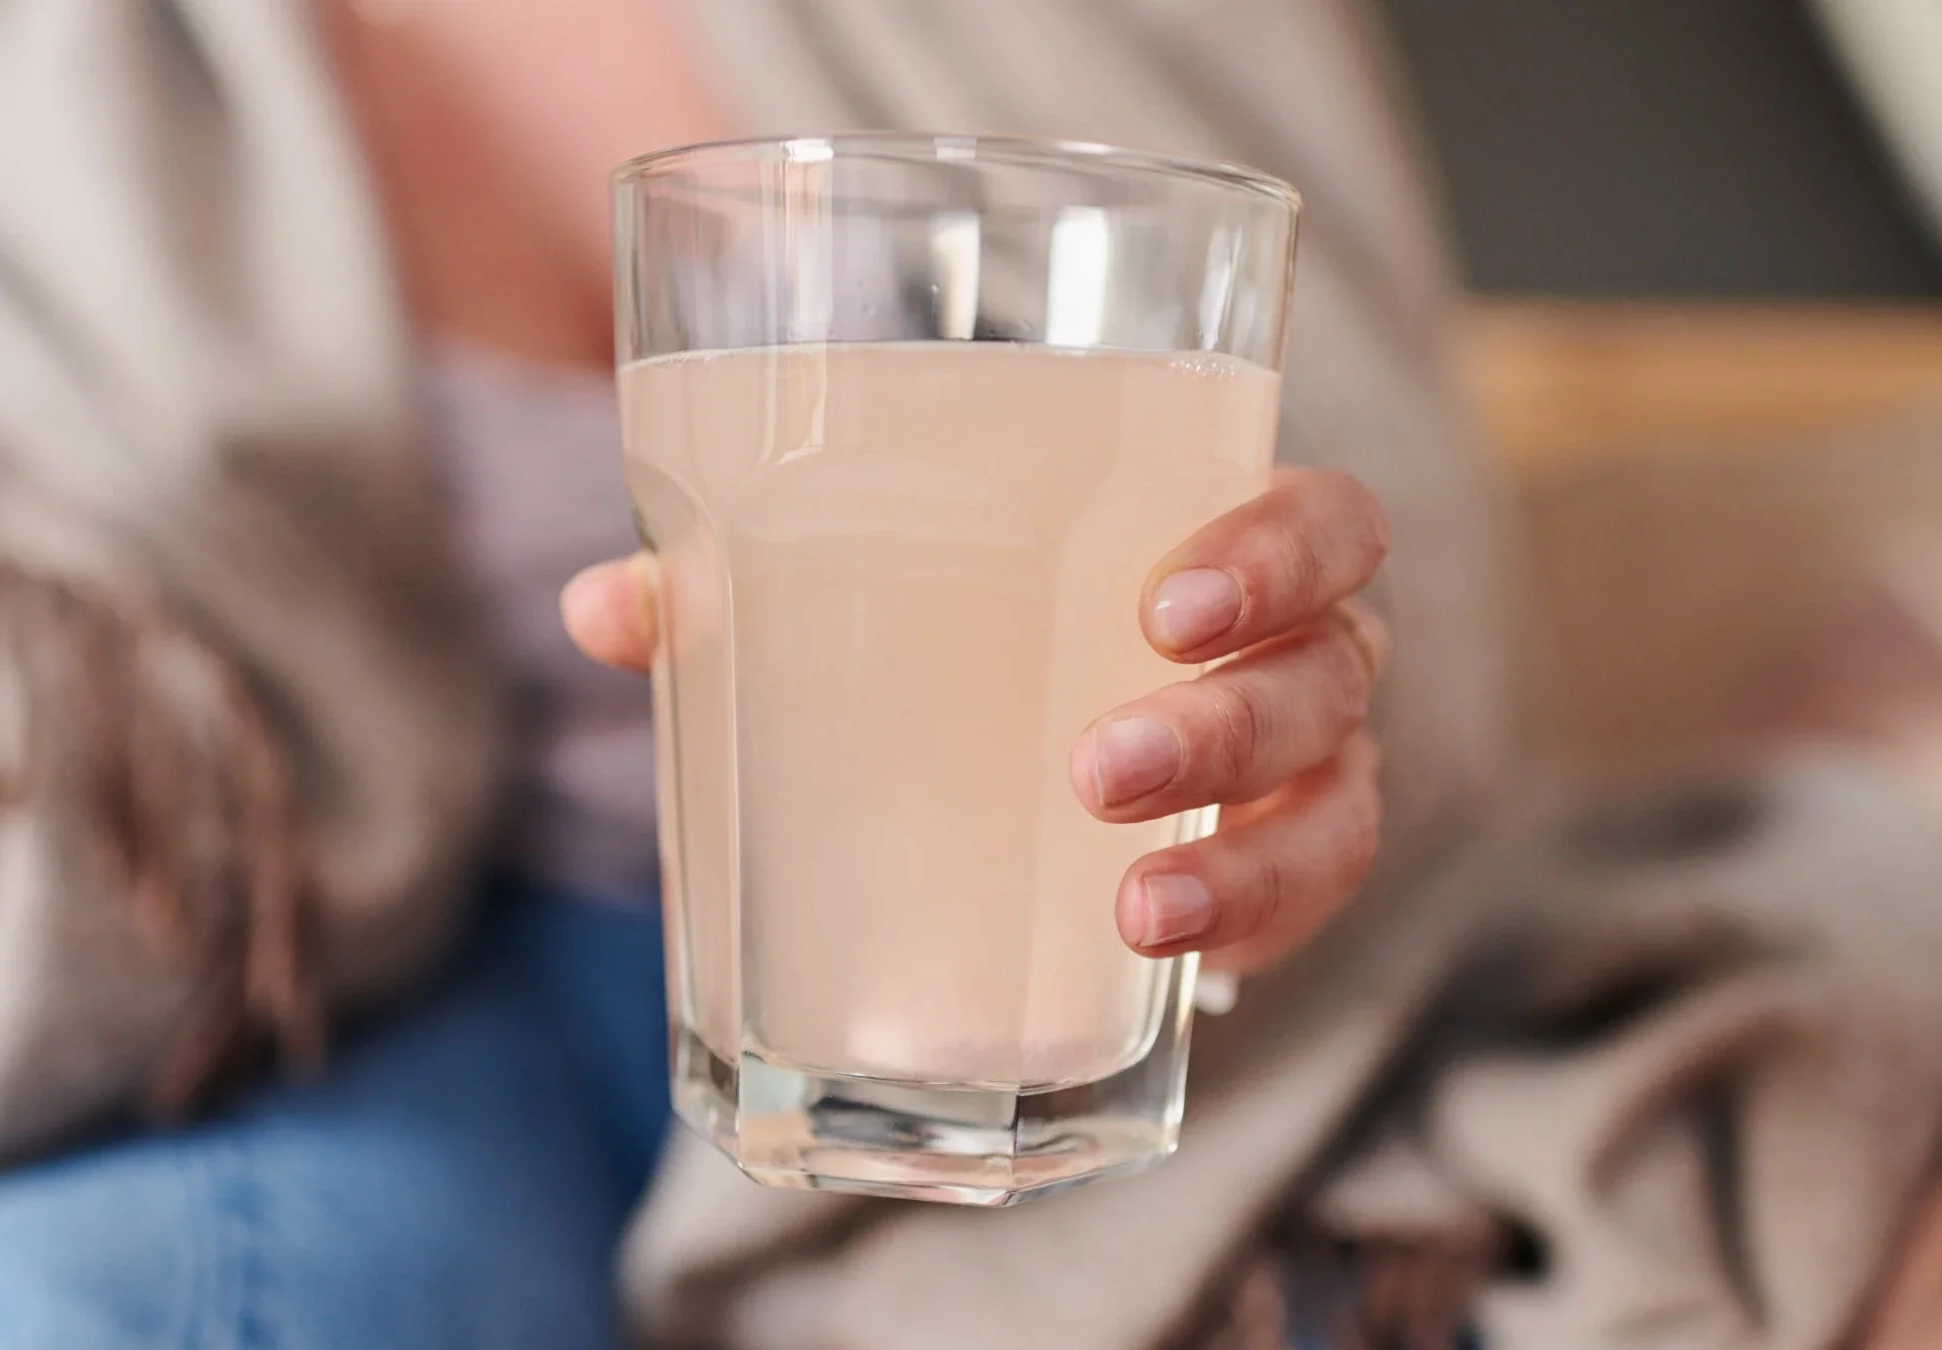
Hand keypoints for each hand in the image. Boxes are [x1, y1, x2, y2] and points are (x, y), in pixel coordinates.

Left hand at [563, 467, 1389, 975]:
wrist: (988, 752)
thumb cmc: (941, 632)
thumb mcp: (846, 596)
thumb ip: (736, 586)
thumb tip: (602, 607)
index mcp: (1217, 550)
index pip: (1325, 520)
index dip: (1283, 550)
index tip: (1167, 604)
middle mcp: (1293, 657)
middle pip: (1332, 672)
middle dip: (1229, 724)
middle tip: (1096, 770)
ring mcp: (1297, 780)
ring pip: (1339, 809)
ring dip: (1249, 861)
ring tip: (1136, 909)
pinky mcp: (1268, 882)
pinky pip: (1304, 912)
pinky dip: (1252, 935)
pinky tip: (1161, 965)